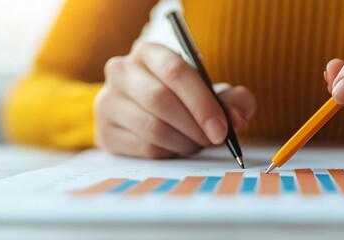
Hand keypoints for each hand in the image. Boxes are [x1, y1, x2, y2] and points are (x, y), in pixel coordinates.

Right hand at [95, 42, 255, 157]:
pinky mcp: (105, 132)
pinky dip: (170, 153)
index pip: (175, 72)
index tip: (222, 128)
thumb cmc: (186, 97)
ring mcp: (108, 102)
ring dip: (184, 143)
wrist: (150, 110)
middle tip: (214, 140)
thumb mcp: (213, 91)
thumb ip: (234, 100)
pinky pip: (144, 148)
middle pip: (161, 101)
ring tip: (197, 143)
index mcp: (149, 52)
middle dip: (195, 126)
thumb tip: (238, 119)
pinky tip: (178, 148)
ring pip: (153, 128)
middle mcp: (122, 71)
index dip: (202, 103)